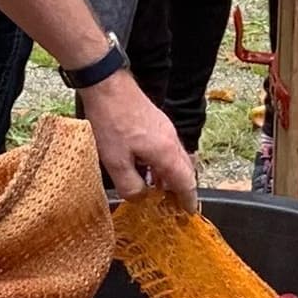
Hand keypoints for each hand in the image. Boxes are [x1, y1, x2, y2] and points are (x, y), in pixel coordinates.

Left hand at [75, 69, 198, 211]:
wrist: (107, 86)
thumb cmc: (111, 123)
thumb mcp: (115, 162)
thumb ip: (130, 185)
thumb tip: (141, 197)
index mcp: (166, 152)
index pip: (186, 182)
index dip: (188, 199)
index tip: (190, 212)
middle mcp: (171, 140)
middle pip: (185, 170)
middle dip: (182, 189)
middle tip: (175, 206)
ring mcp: (165, 128)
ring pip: (175, 158)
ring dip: (170, 176)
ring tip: (158, 190)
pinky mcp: (155, 122)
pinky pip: (166, 148)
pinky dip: (162, 163)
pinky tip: (146, 167)